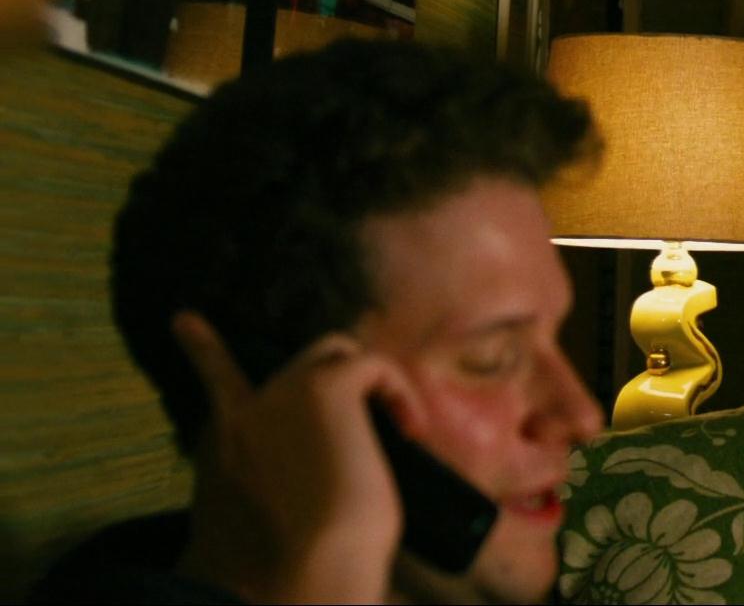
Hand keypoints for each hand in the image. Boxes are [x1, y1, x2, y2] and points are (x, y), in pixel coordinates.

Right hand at [171, 311, 421, 602]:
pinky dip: (398, 392)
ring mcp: (279, 397)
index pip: (214, 386)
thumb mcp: (274, 522)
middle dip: (333, 374)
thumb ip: (280, 482)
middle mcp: (242, 417)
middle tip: (378, 402)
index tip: (186, 318)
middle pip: (292, 365)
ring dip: (372, 384)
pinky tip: (410, 429)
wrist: (304, 572)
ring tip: (401, 429)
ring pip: (333, 353)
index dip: (204, 350)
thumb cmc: (302, 569)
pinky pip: (372, 364)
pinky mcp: (324, 389)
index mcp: (223, 452)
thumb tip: (332, 479)